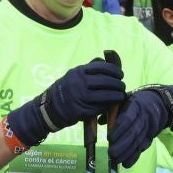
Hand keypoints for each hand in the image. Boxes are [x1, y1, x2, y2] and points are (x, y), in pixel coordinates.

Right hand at [8, 58, 125, 146]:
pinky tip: (112, 104)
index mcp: (79, 72)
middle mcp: (80, 83)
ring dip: (117, 95)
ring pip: (107, 95)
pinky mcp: (83, 110)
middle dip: (118, 84)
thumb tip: (106, 62)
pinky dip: (109, 105)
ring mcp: (82, 97)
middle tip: (122, 86)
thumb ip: (88, 69)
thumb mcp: (73, 74)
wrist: (50, 107)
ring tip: (120, 95)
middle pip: (107, 81)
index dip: (115, 70)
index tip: (120, 74)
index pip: (102, 67)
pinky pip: (101, 106)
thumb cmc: (65, 89)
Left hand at [108, 86, 172, 167]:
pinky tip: (126, 164)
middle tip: (110, 153)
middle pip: (133, 133)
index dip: (119, 129)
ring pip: (138, 142)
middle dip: (122, 145)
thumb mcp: (124, 100)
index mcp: (135, 106)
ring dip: (126, 153)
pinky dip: (134, 157)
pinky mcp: (150, 137)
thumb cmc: (135, 102)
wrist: (158, 104)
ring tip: (115, 160)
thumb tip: (100, 121)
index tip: (109, 138)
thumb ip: (112, 110)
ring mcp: (148, 129)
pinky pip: (142, 148)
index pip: (127, 118)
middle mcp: (143, 118)